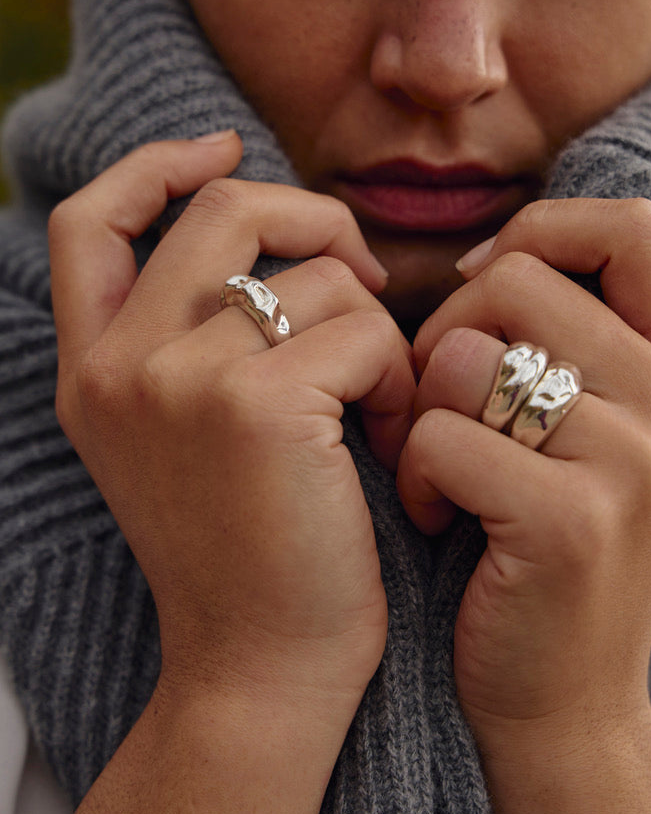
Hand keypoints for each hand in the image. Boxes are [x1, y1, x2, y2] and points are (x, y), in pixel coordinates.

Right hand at [50, 132, 415, 813]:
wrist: (261, 665)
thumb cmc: (249, 544)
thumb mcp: (183, 434)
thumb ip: (195, 337)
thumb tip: (275, 235)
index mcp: (93, 367)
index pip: (91, 220)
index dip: (155, 165)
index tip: (220, 147)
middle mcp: (120, 363)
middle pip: (224, 210)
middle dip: (314, 219)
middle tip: (360, 274)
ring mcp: (179, 379)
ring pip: (316, 274)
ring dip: (372, 325)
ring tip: (379, 397)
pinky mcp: (256, 405)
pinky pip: (363, 329)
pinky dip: (396, 372)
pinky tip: (389, 435)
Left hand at [397, 198, 650, 813]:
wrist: (562, 694)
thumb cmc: (549, 535)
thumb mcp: (594, 427)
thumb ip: (569, 337)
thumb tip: (488, 256)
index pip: (630, 228)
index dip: (539, 233)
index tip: (480, 287)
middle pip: (520, 282)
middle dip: (446, 332)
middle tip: (437, 401)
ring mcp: (641, 465)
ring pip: (467, 358)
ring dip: (425, 409)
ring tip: (441, 467)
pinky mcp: (574, 523)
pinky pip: (442, 436)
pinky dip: (415, 473)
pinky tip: (438, 516)